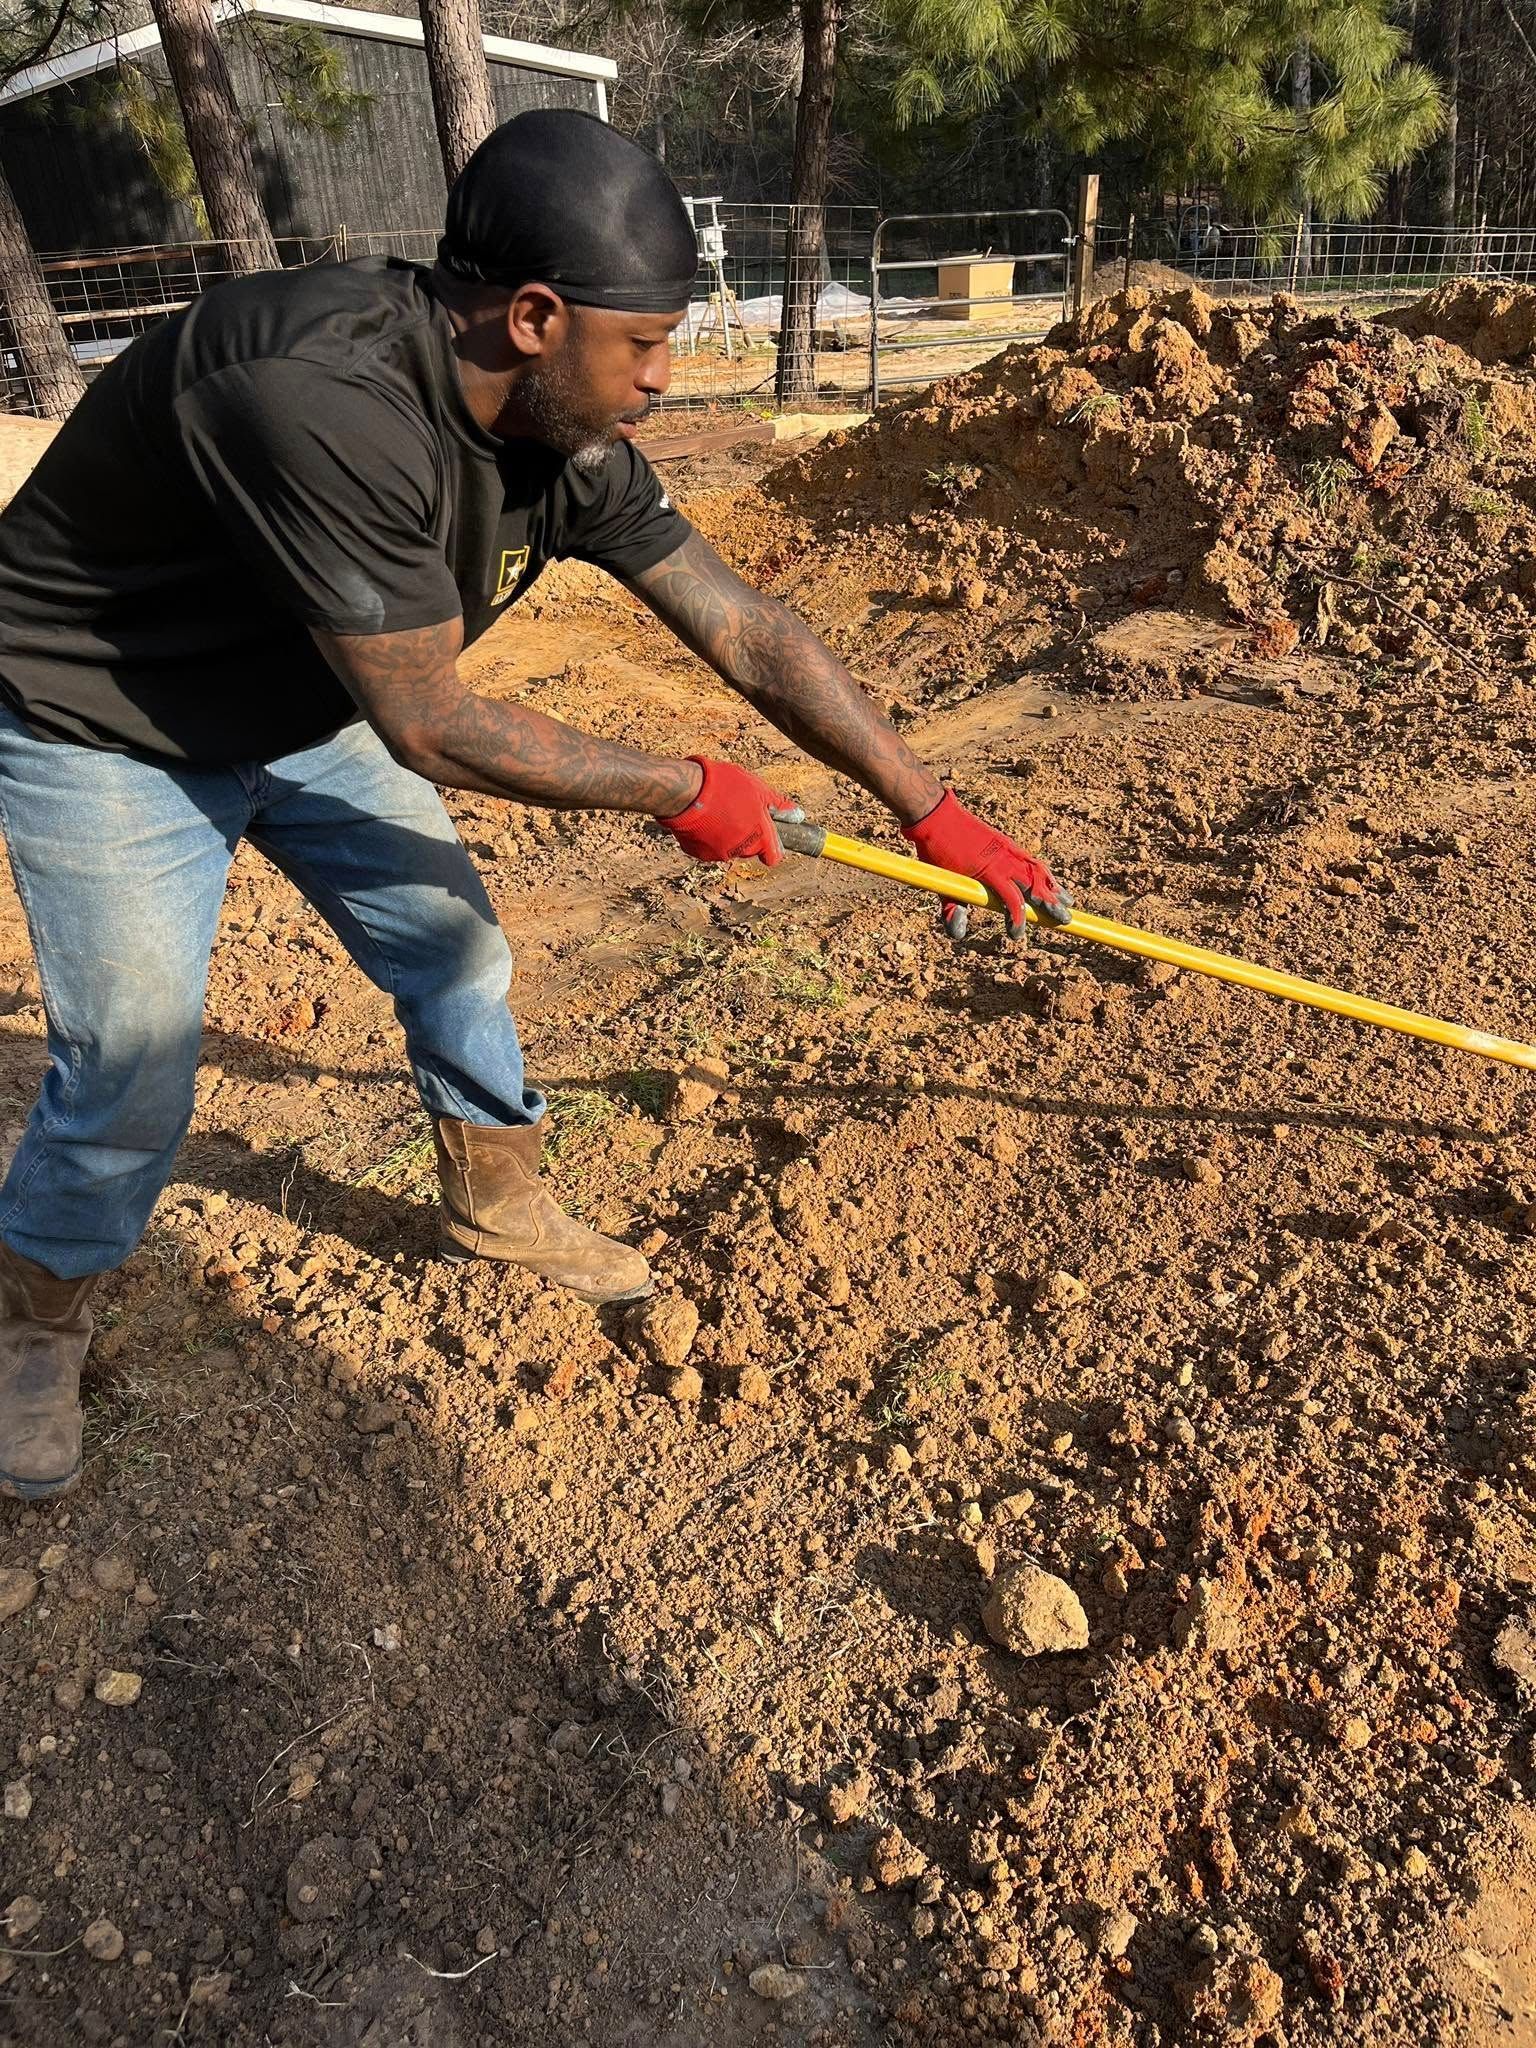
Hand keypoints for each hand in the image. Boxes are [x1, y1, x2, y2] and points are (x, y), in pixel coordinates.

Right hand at [655, 756, 801, 866]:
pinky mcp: (698, 853)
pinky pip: (707, 847)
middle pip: (750, 850)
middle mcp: (742, 850)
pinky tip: (703, 817)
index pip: (774, 856)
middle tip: (738, 811)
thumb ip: (778, 805)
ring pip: (728, 848)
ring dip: (726, 834)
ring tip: (717, 810)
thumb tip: (798, 815)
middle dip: (747, 835)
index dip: (772, 846)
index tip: (768, 835)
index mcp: (760, 837)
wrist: (687, 791)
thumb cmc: (726, 786)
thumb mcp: (758, 789)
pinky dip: (706, 836)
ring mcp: (719, 854)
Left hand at [903, 789, 1072, 940]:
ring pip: (1038, 871)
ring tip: (1068, 900)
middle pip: (1035, 886)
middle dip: (1051, 904)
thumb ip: (952, 909)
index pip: (1012, 900)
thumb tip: (958, 934)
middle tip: (1065, 921)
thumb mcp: (942, 884)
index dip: (1018, 919)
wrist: (938, 815)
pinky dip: (1043, 872)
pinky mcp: (1006, 843)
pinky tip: (1049, 880)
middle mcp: (1005, 860)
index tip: (1016, 934)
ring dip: (1054, 887)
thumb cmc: (937, 851)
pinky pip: (1031, 860)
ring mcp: (1008, 849)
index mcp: (990, 872)